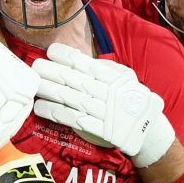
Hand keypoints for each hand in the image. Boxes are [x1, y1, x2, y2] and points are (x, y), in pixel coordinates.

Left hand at [32, 42, 176, 167]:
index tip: (51, 51)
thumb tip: (82, 59)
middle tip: (35, 66)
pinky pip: (73, 119)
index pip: (87, 64)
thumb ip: (106, 69)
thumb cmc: (134, 101)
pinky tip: (41, 108)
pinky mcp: (97, 130)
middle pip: (75, 80)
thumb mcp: (126, 79)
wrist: (149, 131)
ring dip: (50, 91)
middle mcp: (106, 93)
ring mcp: (102, 112)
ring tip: (34, 85)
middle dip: (53, 72)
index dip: (68, 57)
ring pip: (71, 98)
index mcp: (113, 78)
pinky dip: (56, 113)